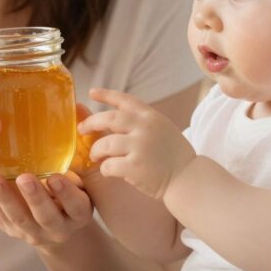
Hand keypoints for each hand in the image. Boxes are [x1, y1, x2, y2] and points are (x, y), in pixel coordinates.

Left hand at [0, 171, 93, 248]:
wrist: (57, 225)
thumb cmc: (71, 193)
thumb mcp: (82, 185)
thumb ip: (75, 169)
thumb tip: (69, 132)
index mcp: (78, 215)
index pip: (75, 206)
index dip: (66, 193)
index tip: (55, 177)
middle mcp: (57, 229)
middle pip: (45, 216)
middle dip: (33, 197)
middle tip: (23, 178)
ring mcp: (32, 232)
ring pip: (17, 217)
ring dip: (4, 198)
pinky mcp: (11, 229)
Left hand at [79, 87, 195, 200]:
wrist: (188, 178)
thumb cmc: (173, 156)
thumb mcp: (162, 129)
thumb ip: (141, 123)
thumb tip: (112, 121)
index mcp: (151, 116)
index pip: (125, 99)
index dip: (106, 94)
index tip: (92, 92)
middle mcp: (145, 128)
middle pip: (108, 119)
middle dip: (91, 123)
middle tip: (81, 129)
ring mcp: (140, 146)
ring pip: (105, 144)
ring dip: (96, 150)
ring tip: (97, 156)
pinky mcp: (136, 167)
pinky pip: (109, 165)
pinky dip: (105, 168)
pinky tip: (108, 170)